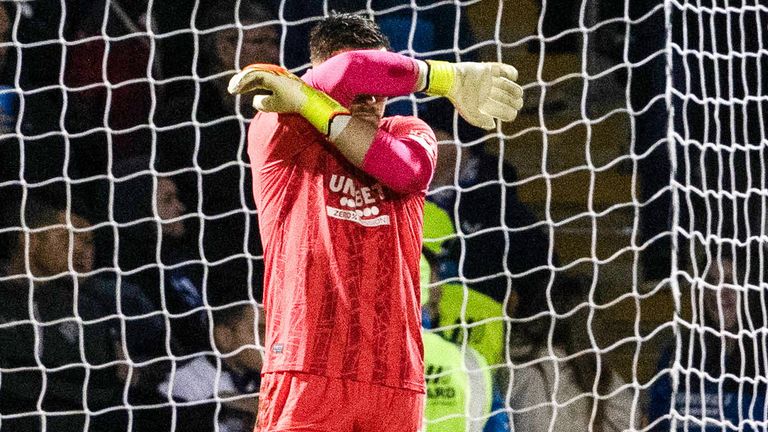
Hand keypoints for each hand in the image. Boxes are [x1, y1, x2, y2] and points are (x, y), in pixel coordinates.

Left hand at [228, 64, 348, 135]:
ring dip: (241, 81)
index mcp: (277, 81)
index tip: (236, 89)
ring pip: (254, 74)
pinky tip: (238, 87)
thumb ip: (267, 102)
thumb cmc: (297, 107)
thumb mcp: (278, 105)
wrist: (311, 106)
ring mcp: (277, 76)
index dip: (247, 82)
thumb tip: (256, 101)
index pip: (258, 78)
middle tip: (232, 88)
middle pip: (255, 74)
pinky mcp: (276, 80)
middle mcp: (277, 76)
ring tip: (233, 88)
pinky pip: (257, 76)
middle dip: (242, 80)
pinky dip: (246, 81)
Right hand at [424, 61, 523, 129]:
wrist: (453, 80)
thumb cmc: (460, 98)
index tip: (512, 113)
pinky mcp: (489, 69)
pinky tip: (513, 77)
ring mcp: (489, 81)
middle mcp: (488, 93)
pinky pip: (505, 70)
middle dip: (514, 102)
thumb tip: (493, 125)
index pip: (501, 110)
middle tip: (518, 103)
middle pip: (507, 98)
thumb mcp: (470, 113)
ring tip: (518, 93)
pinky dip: (512, 73)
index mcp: (484, 105)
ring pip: (508, 85)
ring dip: (515, 89)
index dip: (509, 113)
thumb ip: (480, 121)